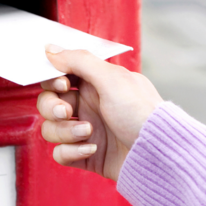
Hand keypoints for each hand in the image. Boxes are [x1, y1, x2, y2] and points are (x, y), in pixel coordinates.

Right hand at [37, 45, 163, 180]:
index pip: (58, 78)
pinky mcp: (85, 155)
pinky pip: (61, 153)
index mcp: (94, 84)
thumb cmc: (141, 113)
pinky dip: (71, 152)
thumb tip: (51, 49)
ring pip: (51, 130)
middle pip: (48, 104)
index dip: (53, 81)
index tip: (63, 84)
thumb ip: (79, 61)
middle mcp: (87, 107)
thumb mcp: (112, 79)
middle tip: (67, 112)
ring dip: (65, 132)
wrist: (156, 153)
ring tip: (88, 133)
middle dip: (52, 108)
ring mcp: (85, 132)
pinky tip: (92, 149)